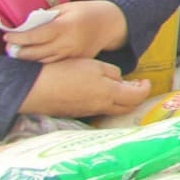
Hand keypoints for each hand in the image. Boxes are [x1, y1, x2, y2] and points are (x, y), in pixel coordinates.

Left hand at [6, 0, 128, 61]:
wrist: (110, 23)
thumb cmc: (86, 12)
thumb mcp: (65, 8)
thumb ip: (46, 17)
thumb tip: (26, 26)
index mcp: (64, 27)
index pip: (34, 36)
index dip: (18, 38)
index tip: (7, 36)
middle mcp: (68, 43)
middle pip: (35, 53)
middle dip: (18, 51)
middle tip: (8, 48)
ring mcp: (72, 55)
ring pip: (43, 61)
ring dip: (28, 59)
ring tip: (17, 53)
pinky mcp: (76, 61)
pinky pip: (54, 64)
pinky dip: (41, 62)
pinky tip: (33, 58)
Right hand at [19, 57, 151, 118]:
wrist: (34, 89)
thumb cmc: (65, 72)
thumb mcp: (93, 66)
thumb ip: (112, 73)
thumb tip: (121, 81)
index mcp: (109, 95)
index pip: (137, 97)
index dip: (145, 89)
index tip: (145, 81)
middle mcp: (101, 108)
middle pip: (127, 107)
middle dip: (136, 97)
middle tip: (136, 85)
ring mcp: (87, 113)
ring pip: (113, 110)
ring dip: (121, 101)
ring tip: (119, 87)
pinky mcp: (75, 114)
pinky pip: (98, 110)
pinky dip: (106, 103)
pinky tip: (100, 92)